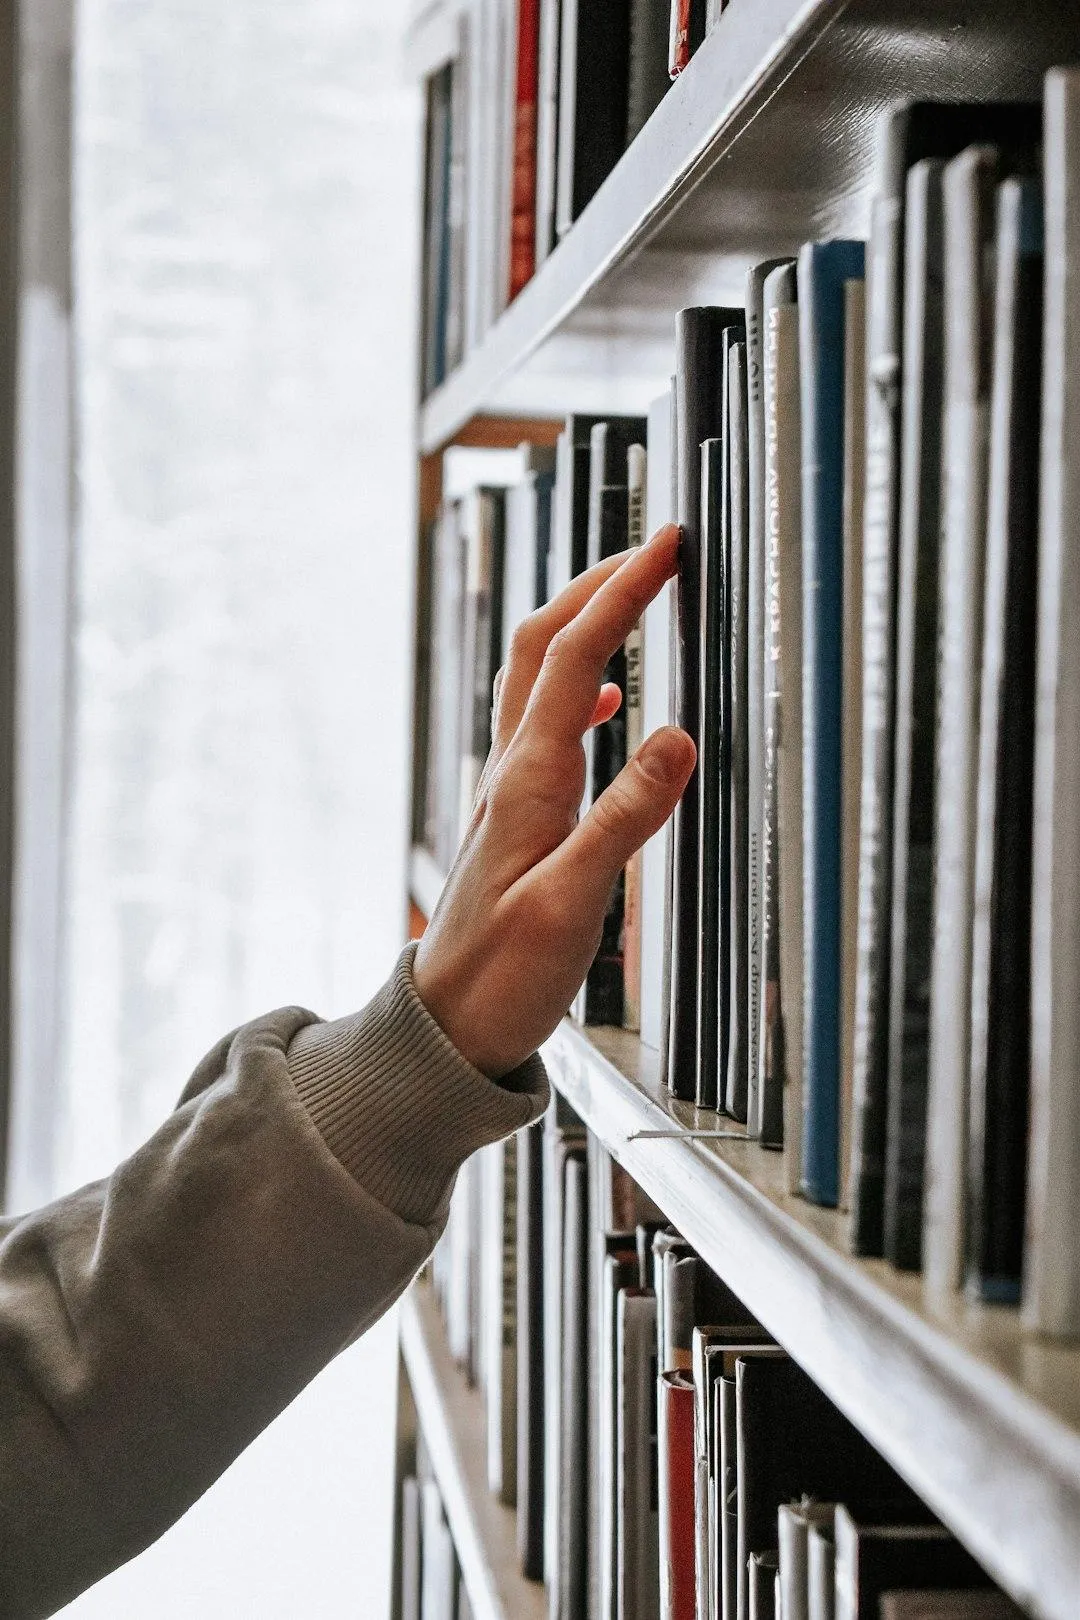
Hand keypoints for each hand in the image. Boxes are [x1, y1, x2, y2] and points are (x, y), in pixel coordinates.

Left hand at [413, 523, 695, 1077]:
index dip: (620, 592)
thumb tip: (676, 737)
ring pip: (537, 676)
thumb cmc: (502, 976)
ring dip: (582, 624)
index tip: (665, 546)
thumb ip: (624, 819)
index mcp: (527, 781)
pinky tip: (608, 701)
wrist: (446, 1025)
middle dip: (597, 583)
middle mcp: (512, 772)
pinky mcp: (516, 814)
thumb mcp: (572, 903)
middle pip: (544, 644)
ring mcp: (510, 789)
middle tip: (653, 549)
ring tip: (630, 596)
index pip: (577, 657)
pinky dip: (579, 688)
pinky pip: (543, 723)